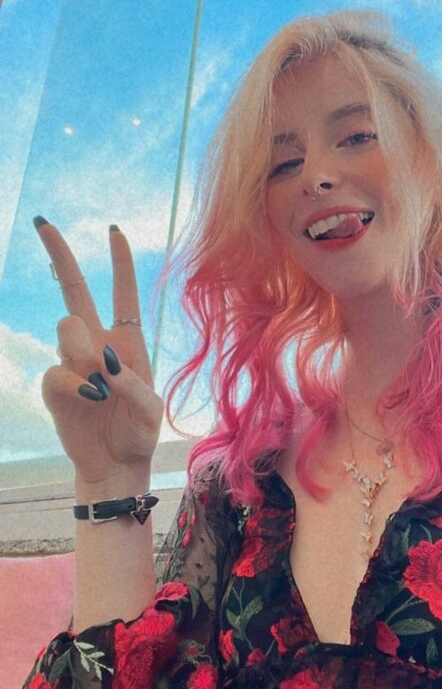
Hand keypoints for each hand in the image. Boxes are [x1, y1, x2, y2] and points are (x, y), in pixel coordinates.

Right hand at [35, 219, 163, 490]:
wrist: (116, 466)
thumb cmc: (139, 435)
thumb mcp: (150, 411)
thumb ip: (131, 384)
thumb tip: (102, 361)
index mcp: (128, 342)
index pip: (122, 293)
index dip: (120, 263)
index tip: (114, 231)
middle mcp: (98, 344)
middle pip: (74, 290)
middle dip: (60, 255)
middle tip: (43, 222)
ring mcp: (73, 363)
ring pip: (67, 328)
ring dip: (82, 350)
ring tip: (100, 387)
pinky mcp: (55, 387)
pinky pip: (56, 371)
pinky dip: (73, 383)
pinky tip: (90, 399)